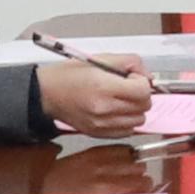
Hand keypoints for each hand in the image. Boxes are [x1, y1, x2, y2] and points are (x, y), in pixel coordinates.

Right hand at [38, 56, 154, 136]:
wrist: (46, 94)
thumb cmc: (69, 75)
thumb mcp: (100, 59)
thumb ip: (129, 62)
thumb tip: (148, 75)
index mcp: (104, 87)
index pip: (143, 90)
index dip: (142, 81)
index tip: (133, 77)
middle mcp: (104, 109)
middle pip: (144, 106)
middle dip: (140, 94)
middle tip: (127, 86)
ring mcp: (102, 124)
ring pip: (139, 120)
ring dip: (135, 109)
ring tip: (120, 99)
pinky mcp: (100, 134)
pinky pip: (128, 131)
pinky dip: (126, 121)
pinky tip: (115, 110)